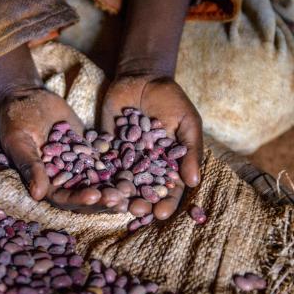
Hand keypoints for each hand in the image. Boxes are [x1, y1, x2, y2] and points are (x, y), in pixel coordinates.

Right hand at [0, 88, 127, 213]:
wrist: (30, 98)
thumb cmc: (17, 120)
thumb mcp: (20, 142)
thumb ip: (30, 166)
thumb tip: (38, 195)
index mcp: (45, 183)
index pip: (64, 197)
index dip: (80, 199)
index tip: (96, 195)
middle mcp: (63, 179)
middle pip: (86, 195)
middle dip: (103, 199)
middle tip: (121, 198)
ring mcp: (79, 167)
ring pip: (99, 182)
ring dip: (115, 188)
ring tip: (131, 189)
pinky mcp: (90, 152)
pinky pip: (106, 163)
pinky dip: (119, 167)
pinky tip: (135, 169)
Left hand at [101, 75, 202, 219]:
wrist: (142, 79)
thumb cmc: (171, 100)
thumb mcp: (187, 123)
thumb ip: (190, 151)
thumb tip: (194, 181)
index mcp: (167, 164)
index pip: (168, 188)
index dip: (166, 202)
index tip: (161, 213)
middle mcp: (146, 165)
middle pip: (144, 189)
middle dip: (141, 202)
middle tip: (136, 210)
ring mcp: (125, 158)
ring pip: (123, 181)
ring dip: (120, 194)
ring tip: (117, 203)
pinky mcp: (107, 147)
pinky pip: (103, 164)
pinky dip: (101, 175)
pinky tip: (99, 185)